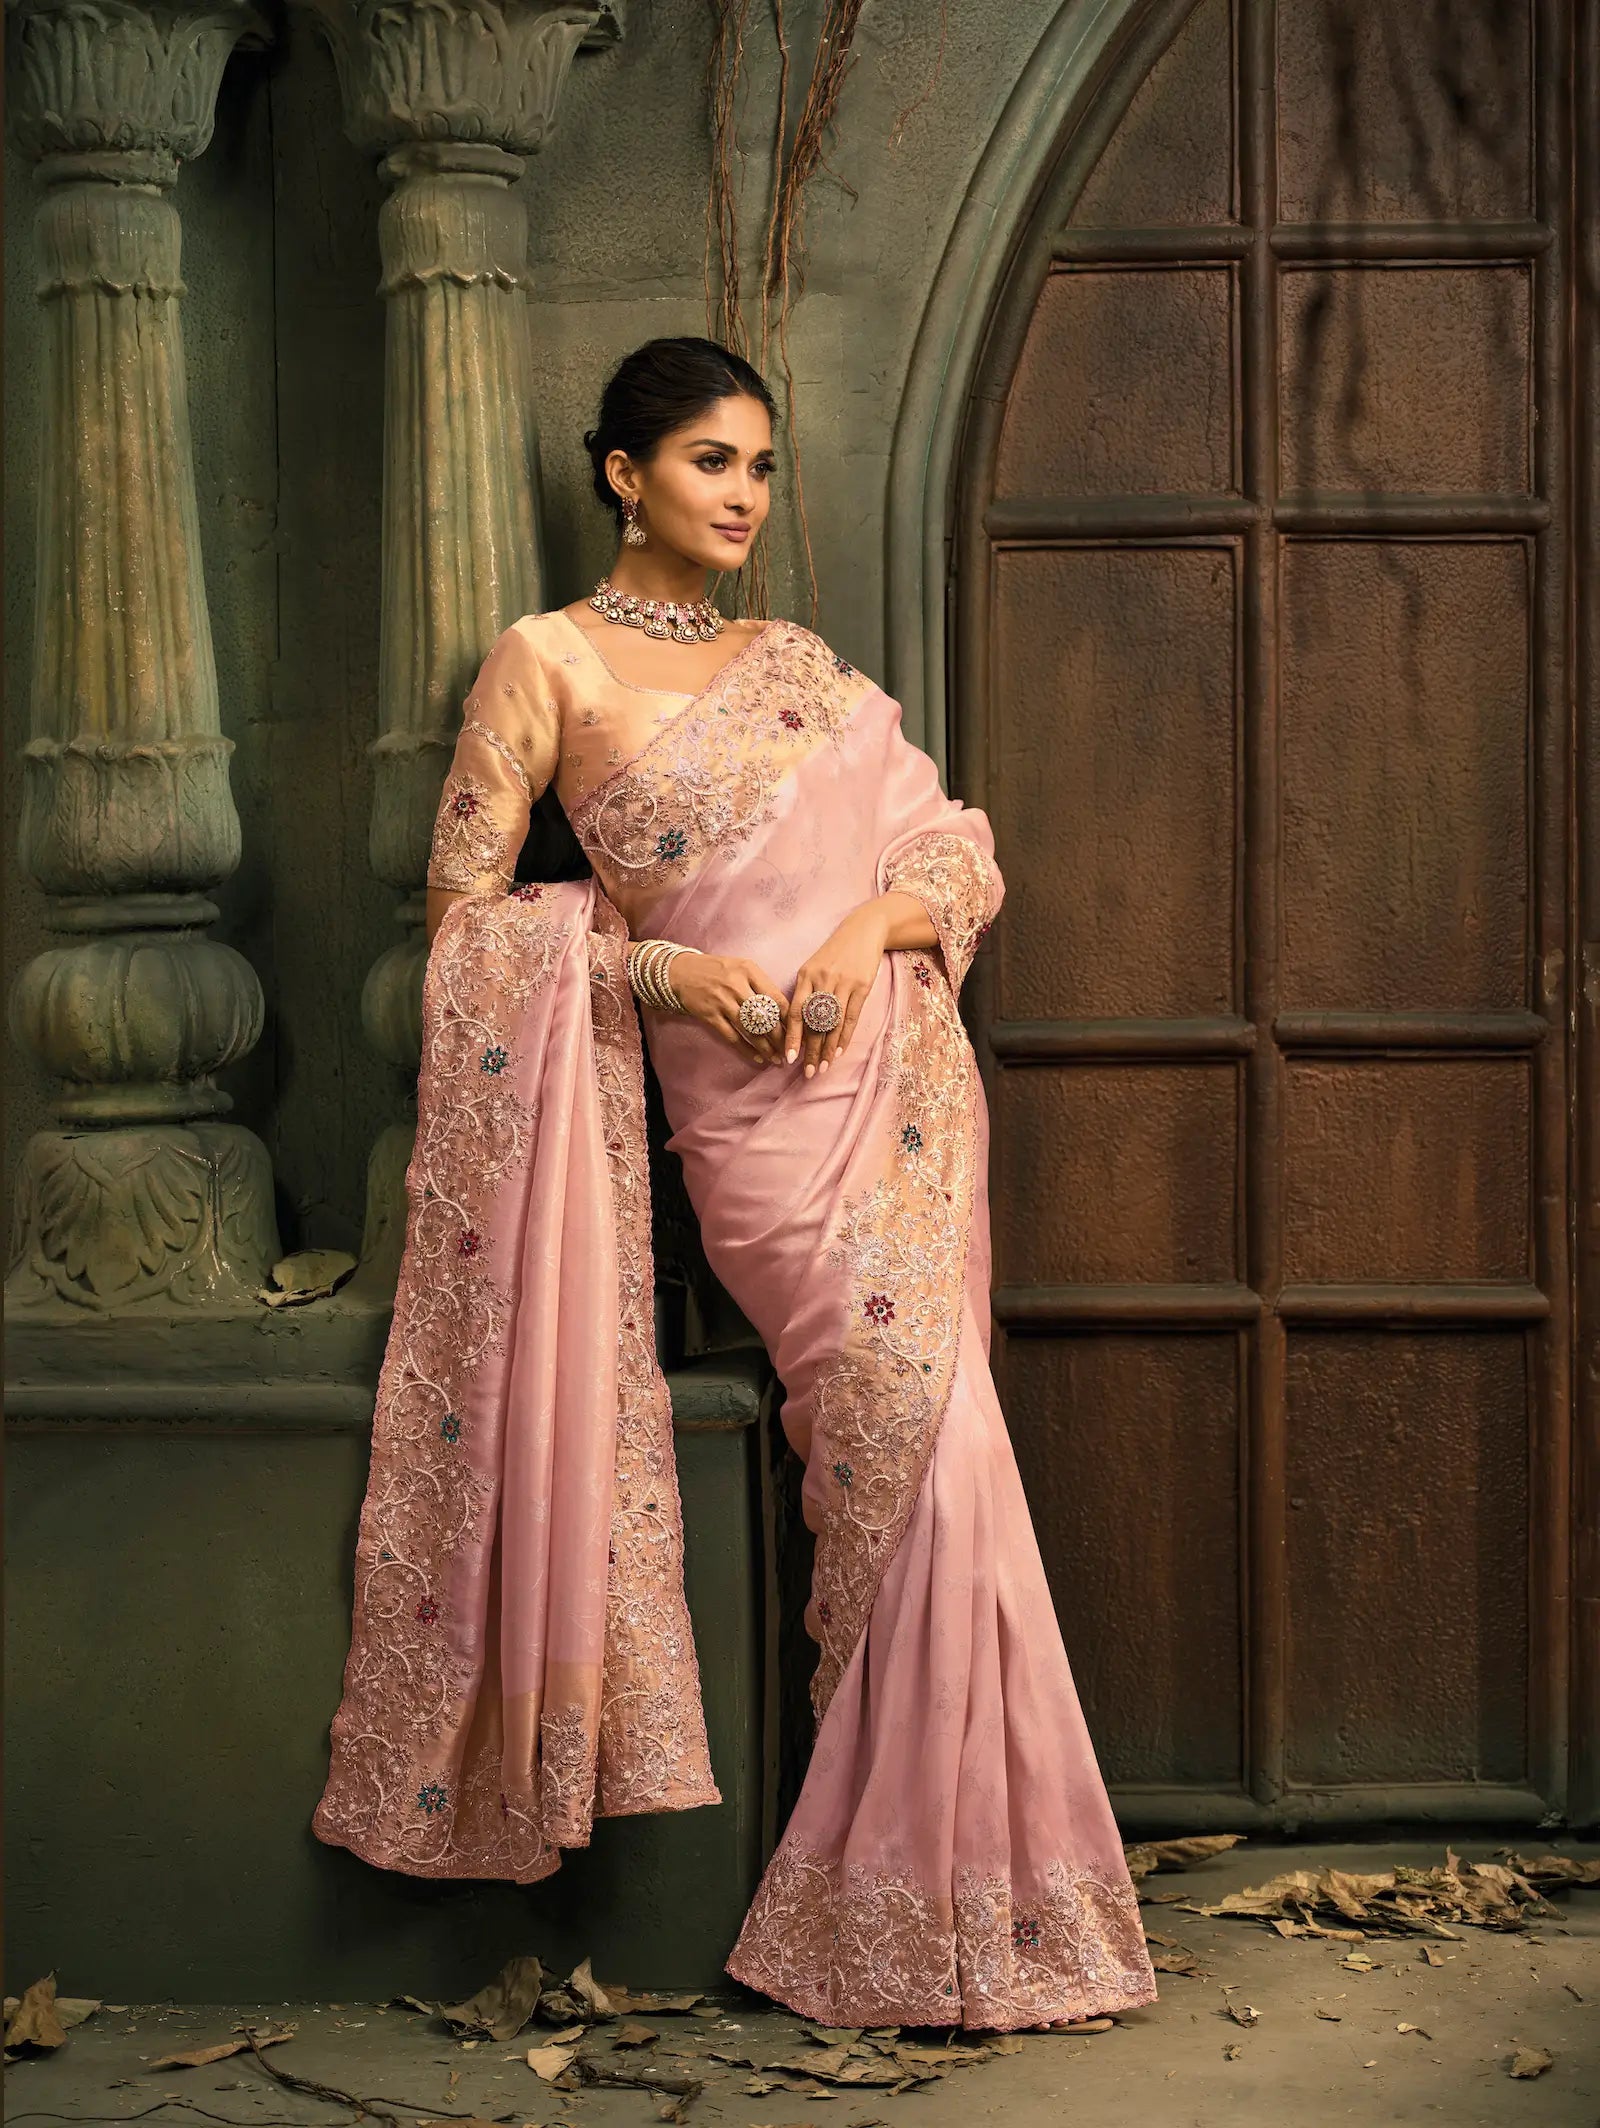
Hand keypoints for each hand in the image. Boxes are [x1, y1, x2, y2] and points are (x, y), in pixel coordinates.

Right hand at [670, 951, 789, 1065]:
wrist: (680, 972)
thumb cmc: (717, 970)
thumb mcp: (741, 968)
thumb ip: (761, 985)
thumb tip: (785, 1012)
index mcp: (749, 970)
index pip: (777, 998)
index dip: (790, 1019)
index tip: (800, 1033)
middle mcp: (736, 985)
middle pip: (765, 1017)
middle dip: (781, 1038)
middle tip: (791, 1051)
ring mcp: (722, 1001)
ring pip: (751, 1030)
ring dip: (766, 1048)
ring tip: (778, 1059)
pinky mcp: (710, 1016)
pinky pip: (732, 1037)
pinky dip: (747, 1050)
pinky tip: (758, 1058)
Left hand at [784, 902, 891, 1077]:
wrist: (863, 931)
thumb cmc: (835, 953)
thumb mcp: (814, 967)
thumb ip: (805, 992)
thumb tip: (796, 1026)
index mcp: (805, 975)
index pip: (794, 1012)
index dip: (791, 1037)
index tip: (787, 1057)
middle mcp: (821, 980)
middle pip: (813, 1022)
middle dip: (810, 1050)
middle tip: (807, 1072)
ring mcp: (843, 983)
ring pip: (832, 1023)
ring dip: (828, 1049)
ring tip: (823, 1067)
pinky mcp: (861, 986)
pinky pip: (851, 1017)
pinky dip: (844, 1037)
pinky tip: (839, 1052)